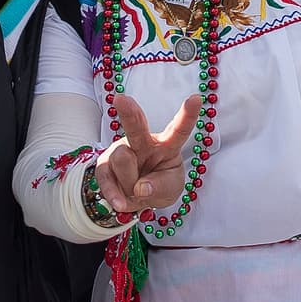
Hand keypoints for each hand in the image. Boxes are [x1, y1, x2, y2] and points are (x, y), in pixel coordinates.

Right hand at [95, 93, 202, 214]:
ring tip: (135, 190)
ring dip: (129, 183)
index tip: (196, 99)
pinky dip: (114, 194)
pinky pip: (106, 178)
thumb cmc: (160, 185)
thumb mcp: (170, 189)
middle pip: (136, 126)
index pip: (178, 130)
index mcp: (166, 144)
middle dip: (129, 112)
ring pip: (122, 160)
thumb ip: (160, 187)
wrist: (137, 197)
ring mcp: (122, 151)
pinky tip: (120, 202)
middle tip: (121, 99)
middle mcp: (142, 142)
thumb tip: (140, 188)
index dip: (187, 115)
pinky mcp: (105, 165)